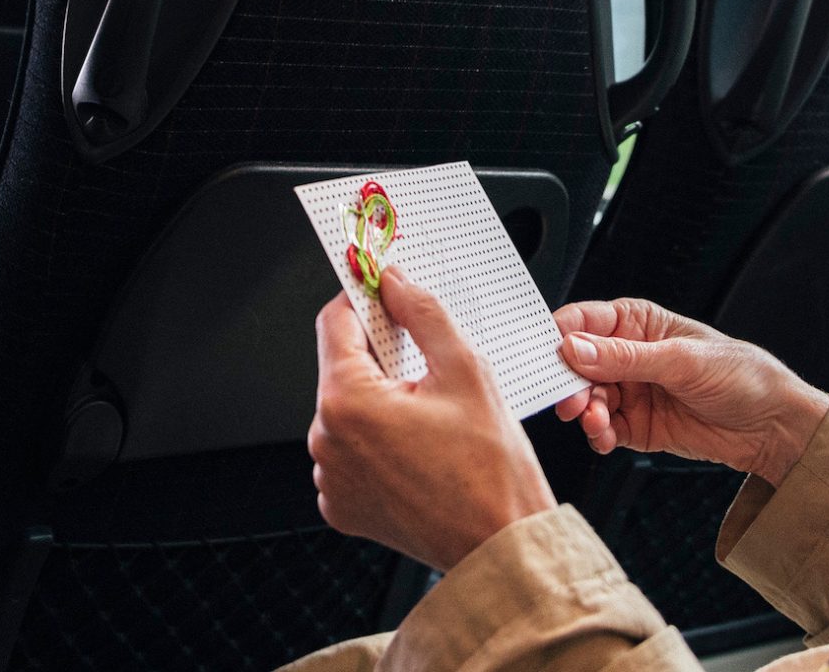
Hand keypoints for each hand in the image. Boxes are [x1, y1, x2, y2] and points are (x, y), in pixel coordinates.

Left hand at [309, 269, 558, 572]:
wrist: (502, 546)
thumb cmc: (491, 471)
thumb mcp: (466, 370)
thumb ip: (423, 314)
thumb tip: (394, 282)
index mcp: (347, 403)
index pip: (335, 323)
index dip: (362, 300)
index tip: (380, 291)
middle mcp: (326, 442)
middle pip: (341, 369)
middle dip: (379, 358)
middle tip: (426, 365)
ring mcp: (330, 479)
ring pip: (347, 411)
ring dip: (379, 402)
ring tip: (430, 419)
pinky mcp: (340, 505)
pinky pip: (349, 453)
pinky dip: (376, 443)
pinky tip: (417, 450)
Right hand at [551, 300, 828, 486]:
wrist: (775, 428)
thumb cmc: (742, 375)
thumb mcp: (682, 361)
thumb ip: (625, 357)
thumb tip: (574, 348)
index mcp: (637, 323)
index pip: (584, 322)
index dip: (559, 335)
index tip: (546, 355)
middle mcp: (627, 356)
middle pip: (577, 364)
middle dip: (568, 382)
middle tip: (570, 399)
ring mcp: (631, 392)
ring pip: (585, 399)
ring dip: (584, 411)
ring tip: (596, 420)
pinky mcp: (637, 426)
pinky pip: (603, 429)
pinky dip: (597, 434)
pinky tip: (605, 436)